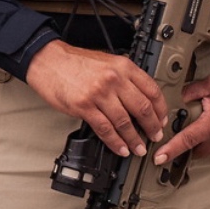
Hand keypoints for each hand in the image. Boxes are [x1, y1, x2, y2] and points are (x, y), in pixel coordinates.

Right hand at [25, 40, 165, 158]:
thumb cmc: (74, 61)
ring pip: (125, 122)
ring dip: (134, 139)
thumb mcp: (106, 61)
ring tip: (139, 148)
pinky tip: (120, 148)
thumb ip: (124, 77)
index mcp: (122, 66)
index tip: (162, 120)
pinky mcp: (84, 106)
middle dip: (152, 127)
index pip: (152, 90)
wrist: (47, 60)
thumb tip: (140, 98)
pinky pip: (105, 129)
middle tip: (155, 136)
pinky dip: (115, 142)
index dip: (161, 109)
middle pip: (142, 108)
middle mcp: (113, 79)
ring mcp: (98, 93)